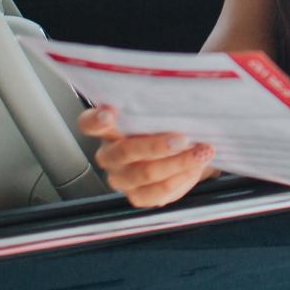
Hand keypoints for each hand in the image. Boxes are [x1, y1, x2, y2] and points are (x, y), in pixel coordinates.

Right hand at [79, 105, 217, 208]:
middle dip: (156, 145)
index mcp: (107, 129)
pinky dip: (179, 179)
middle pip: (125, 151)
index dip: (96, 121)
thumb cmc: (163, 126)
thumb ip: (157, 106)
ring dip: (177, 163)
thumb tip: (179, 93)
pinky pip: (156, 193)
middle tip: (181, 138)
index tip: (109, 114)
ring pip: (145, 173)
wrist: (178, 151)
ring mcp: (122, 178)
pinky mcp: (137, 196)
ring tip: (200, 152)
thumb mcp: (158, 112)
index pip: (89, 123)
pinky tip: (194, 168)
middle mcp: (110, 155)